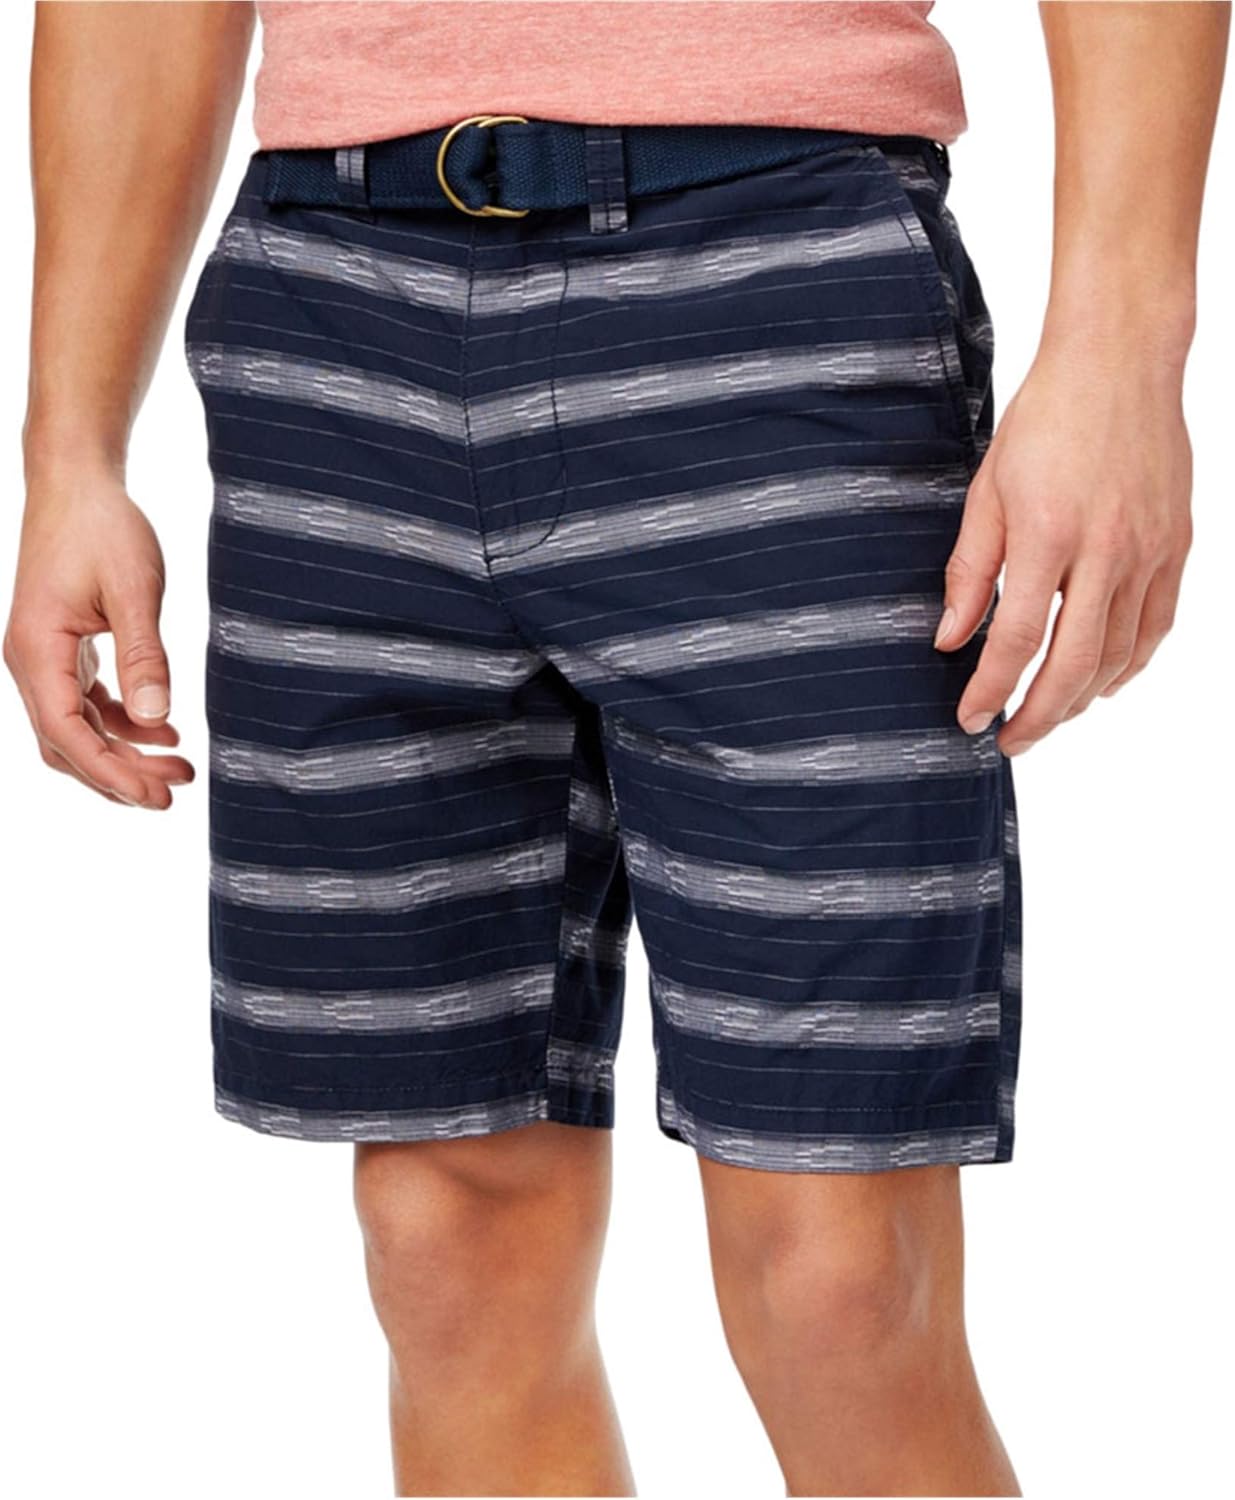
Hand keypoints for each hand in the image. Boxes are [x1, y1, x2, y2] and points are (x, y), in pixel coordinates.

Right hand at [5, 466, 194, 806]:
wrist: (77, 484)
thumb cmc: (102, 527)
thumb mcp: (133, 590)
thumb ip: (144, 655)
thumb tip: (158, 718)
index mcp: (37, 651)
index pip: (66, 734)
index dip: (110, 773)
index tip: (155, 796)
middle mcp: (31, 663)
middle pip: (68, 744)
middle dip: (119, 776)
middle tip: (174, 793)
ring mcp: (44, 659)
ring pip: (78, 729)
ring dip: (125, 754)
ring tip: (180, 769)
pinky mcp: (63, 651)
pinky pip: (87, 706)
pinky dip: (123, 726)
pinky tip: (165, 733)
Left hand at [934, 342, 1192, 754]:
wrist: (1119, 364)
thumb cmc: (1043, 422)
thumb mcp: (987, 492)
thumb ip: (969, 572)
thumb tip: (949, 640)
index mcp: (1047, 534)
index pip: (1016, 639)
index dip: (991, 689)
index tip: (970, 719)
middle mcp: (1106, 549)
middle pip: (1073, 662)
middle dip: (1038, 715)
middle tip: (1009, 742)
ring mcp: (1150, 550)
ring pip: (1119, 654)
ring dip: (1081, 698)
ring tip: (1048, 716)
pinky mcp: (1176, 545)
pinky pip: (1156, 626)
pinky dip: (1129, 665)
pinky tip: (1102, 683)